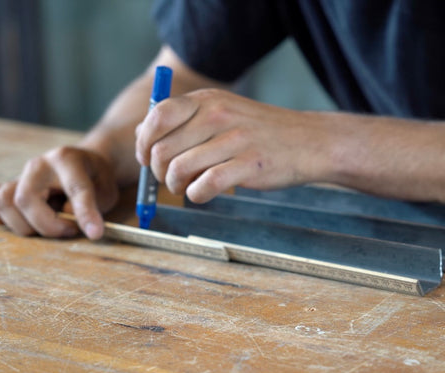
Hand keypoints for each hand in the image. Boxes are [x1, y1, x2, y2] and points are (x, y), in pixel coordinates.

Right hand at [0, 146, 118, 239]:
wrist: (85, 164)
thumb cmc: (97, 179)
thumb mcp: (107, 191)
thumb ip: (93, 204)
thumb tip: (66, 216)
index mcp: (67, 160)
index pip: (74, 188)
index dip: (85, 214)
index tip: (95, 234)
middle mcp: (39, 165)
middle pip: (25, 199)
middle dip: (48, 226)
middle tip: (70, 230)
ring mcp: (21, 175)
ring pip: (4, 203)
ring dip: (25, 226)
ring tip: (50, 227)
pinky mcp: (11, 187)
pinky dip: (0, 217)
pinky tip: (23, 222)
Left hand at [135, 88, 330, 202]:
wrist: (309, 141)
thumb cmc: (259, 132)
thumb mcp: (221, 111)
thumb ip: (183, 120)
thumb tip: (142, 135)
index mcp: (207, 100)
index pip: (156, 117)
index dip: (143, 143)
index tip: (145, 159)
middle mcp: (217, 115)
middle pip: (162, 150)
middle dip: (157, 172)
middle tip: (170, 179)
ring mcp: (234, 140)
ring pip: (179, 169)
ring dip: (175, 186)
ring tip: (186, 187)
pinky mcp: (248, 166)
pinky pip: (205, 186)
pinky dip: (196, 195)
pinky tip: (202, 194)